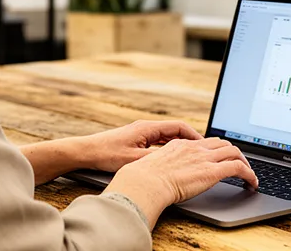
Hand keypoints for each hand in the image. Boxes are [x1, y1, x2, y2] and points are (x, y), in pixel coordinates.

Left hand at [79, 120, 202, 172]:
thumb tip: (176, 163)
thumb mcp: (134, 160)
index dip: (194, 135)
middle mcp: (145, 127)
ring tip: (191, 155)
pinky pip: (157, 142)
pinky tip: (171, 159)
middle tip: (202, 151)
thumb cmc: (107, 153)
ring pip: (166, 137)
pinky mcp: (135, 140)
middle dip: (189, 140)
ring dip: (179, 144)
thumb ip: (156, 160)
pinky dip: (167, 148)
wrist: (86, 152)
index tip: (204, 144)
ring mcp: (140, 133)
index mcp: (147, 128)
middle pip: (174, 131)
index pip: (178, 126)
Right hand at [103, 137, 257, 229]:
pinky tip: (252, 183)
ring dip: (245, 163)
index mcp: (181, 145)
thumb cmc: (144, 179)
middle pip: (223, 143)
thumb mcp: (155, 166)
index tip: (222, 156)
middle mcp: (195, 148)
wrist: (146, 182)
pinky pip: (238, 168)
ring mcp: (205, 158)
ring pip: (234, 152)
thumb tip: (162, 176)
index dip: (217, 148)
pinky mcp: (213, 171)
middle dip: (234, 153)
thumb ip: (164, 166)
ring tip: (249, 175)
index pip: (205, 142)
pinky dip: (250, 175)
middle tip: (240, 165)